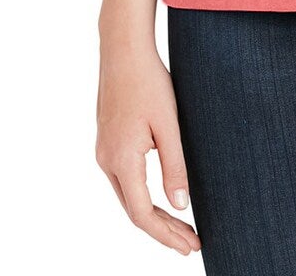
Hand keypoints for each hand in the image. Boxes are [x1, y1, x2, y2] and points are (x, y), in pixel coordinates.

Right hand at [96, 41, 201, 256]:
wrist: (123, 50)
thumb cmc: (149, 82)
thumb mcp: (168, 125)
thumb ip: (174, 166)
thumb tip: (180, 206)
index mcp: (121, 160)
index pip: (143, 215)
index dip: (167, 235)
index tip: (191, 246)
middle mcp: (107, 161)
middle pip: (134, 211)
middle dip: (163, 231)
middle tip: (191, 243)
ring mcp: (104, 152)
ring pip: (128, 197)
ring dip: (153, 216)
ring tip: (181, 227)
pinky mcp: (107, 142)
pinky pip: (124, 181)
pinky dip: (143, 197)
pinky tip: (160, 198)